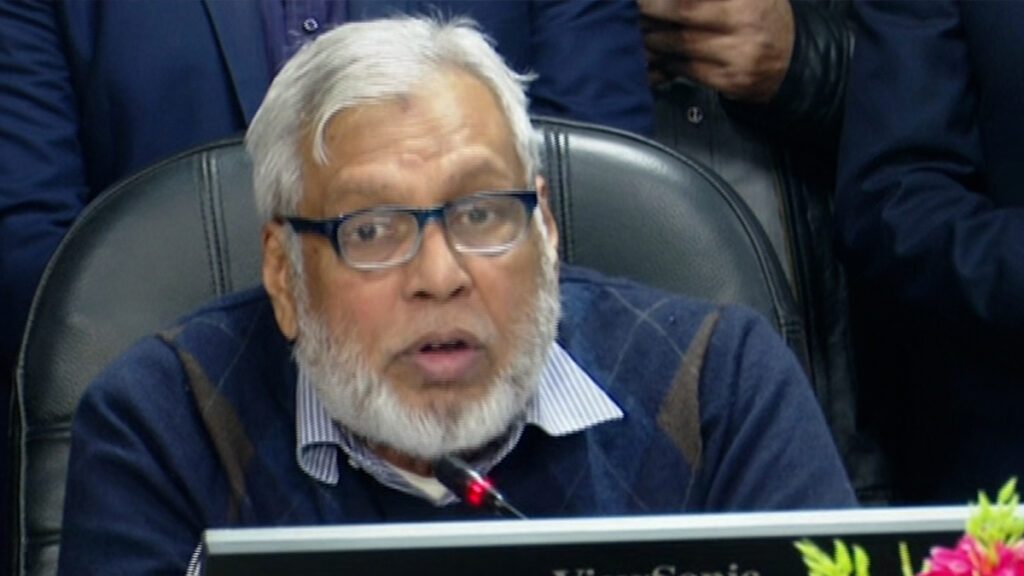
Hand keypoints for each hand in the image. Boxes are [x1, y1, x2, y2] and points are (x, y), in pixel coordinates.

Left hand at [638, 0, 794, 102]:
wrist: (791, 59)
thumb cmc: (759, 17)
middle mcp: (746, 20)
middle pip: (683, 11)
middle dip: (651, 10)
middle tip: (632, 9)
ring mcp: (740, 53)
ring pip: (680, 44)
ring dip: (652, 39)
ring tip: (639, 32)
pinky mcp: (732, 80)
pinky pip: (686, 70)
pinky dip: (665, 63)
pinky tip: (654, 58)